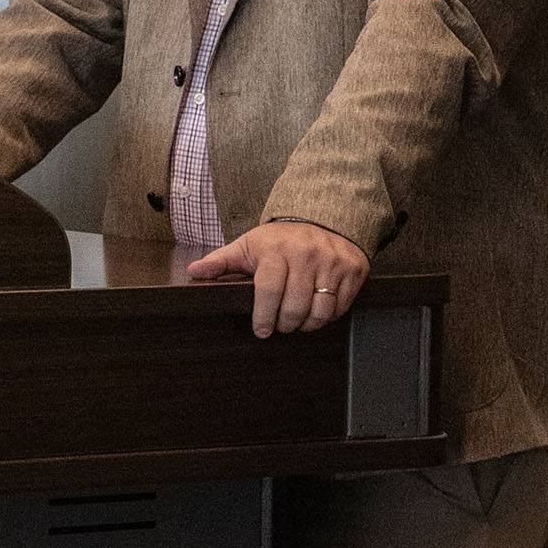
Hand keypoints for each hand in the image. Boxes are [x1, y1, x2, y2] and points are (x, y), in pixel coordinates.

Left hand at [187, 220, 370, 337]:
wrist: (324, 217)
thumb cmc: (280, 239)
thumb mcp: (249, 245)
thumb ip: (221, 261)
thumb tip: (194, 272)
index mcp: (277, 249)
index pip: (269, 291)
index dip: (263, 316)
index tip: (261, 330)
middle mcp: (306, 254)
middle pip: (295, 306)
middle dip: (284, 324)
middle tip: (279, 326)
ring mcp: (332, 262)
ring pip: (320, 311)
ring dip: (306, 325)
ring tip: (297, 322)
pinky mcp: (353, 270)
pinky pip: (340, 306)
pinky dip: (327, 316)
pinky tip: (316, 311)